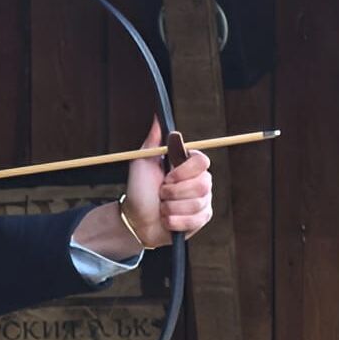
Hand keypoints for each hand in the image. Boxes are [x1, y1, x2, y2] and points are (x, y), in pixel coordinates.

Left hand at [122, 118, 213, 244]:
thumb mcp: (142, 162)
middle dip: (174, 192)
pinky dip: (175, 221)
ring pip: (197, 203)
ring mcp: (203, 200)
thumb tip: (158, 117)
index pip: (202, 161)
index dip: (184, 172)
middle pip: (203, 184)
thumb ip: (153, 141)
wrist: (135, 219)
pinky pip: (195, 220)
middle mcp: (200, 181)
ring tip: (161, 207)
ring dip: (171, 207)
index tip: (167, 177)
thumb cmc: (139, 190)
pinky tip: (166, 219)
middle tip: (160, 194)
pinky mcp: (201, 219)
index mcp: (188, 166)